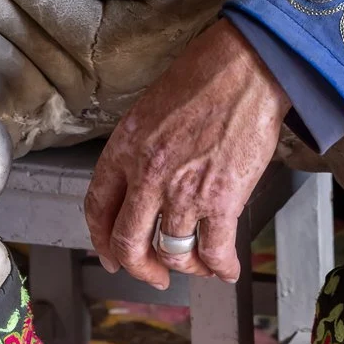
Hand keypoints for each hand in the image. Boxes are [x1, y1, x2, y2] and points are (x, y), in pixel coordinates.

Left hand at [84, 18, 289, 286]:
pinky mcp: (221, 201)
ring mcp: (183, 192)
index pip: (97, 208)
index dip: (102, 240)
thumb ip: (140, 150)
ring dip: (186, 266)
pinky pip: (214, 252)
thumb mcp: (151, 110)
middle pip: (128, 244)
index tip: (110, 255)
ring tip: (198, 264)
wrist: (246, 67)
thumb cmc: (203, 77)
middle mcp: (147, 175)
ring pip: (172, 253)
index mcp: (125, 148)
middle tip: (154, 275)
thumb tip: (142, 185)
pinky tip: (226, 268)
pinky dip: (220, 268)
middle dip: (140, 268)